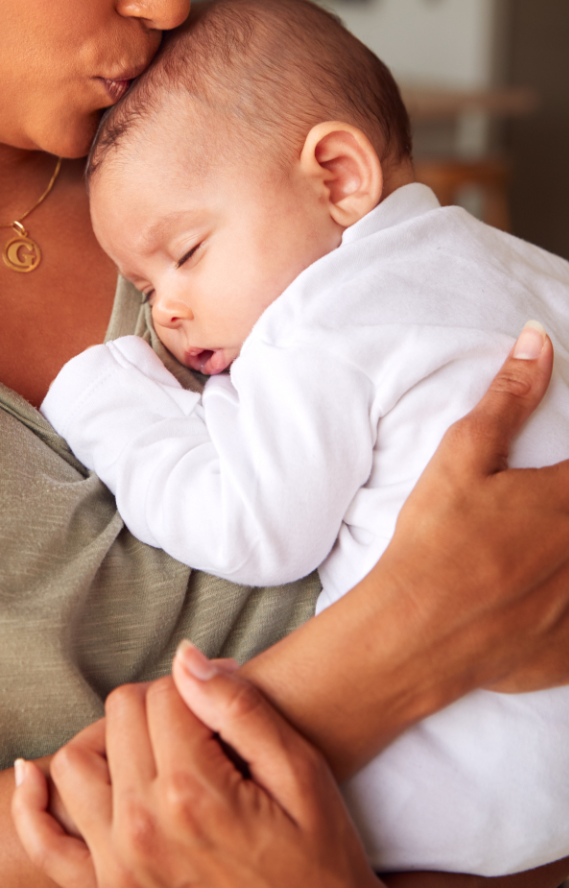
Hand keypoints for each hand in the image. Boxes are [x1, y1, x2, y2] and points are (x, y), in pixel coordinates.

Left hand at [12, 644, 379, 887]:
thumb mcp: (302, 776)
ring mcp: (117, 866)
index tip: (228, 707)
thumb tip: (185, 657)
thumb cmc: (320, 860)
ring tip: (153, 748)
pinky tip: (34, 775)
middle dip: (160, 707)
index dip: (199, 688)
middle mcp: (142, 828)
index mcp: (192, 794)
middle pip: (120, 715)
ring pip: (76, 761)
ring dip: (108, 743)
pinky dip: (34, 805)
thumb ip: (240, 710)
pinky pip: (46, 843)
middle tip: (202, 728)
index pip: (164, 693)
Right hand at [376, 320, 568, 695]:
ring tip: (529, 549)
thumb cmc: (437, 539)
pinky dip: (562, 611)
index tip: (554, 482)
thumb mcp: (464, 456)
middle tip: (535, 513)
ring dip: (562, 558)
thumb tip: (538, 339)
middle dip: (561, 512)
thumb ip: (509, 398)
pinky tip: (537, 599)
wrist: (416, 631)